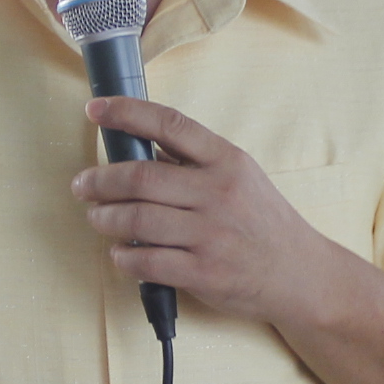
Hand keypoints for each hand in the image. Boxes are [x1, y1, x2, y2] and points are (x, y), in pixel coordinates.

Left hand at [72, 98, 339, 327]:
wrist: (300, 273)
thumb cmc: (262, 221)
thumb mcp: (240, 177)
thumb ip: (193, 163)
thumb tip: (137, 148)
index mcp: (226, 160)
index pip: (170, 124)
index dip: (126, 113)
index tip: (95, 110)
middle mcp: (218, 193)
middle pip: (141, 178)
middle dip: (100, 181)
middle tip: (83, 186)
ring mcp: (211, 235)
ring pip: (137, 221)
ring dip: (105, 219)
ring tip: (97, 218)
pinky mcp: (204, 273)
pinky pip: (147, 262)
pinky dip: (123, 257)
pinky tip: (119, 253)